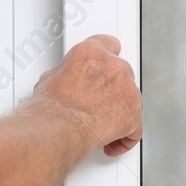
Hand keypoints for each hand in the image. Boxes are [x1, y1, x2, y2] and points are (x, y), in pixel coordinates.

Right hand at [33, 35, 142, 156]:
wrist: (58, 128)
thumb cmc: (51, 107)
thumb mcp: (51, 78)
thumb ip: (68, 73)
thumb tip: (65, 81)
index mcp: (92, 52)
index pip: (110, 44)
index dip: (108, 58)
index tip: (107, 66)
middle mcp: (113, 67)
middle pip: (123, 72)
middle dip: (113, 88)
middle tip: (99, 101)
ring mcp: (127, 90)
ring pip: (132, 99)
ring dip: (120, 110)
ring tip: (103, 125)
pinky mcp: (133, 114)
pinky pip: (135, 127)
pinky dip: (126, 136)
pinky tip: (113, 141)